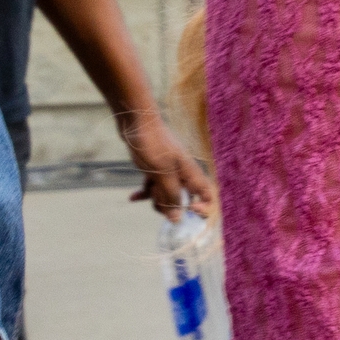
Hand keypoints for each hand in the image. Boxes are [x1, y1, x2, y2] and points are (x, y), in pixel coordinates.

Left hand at [116, 102, 215, 217]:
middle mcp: (182, 174)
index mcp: (190, 173)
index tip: (188, 210)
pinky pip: (153, 187)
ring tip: (145, 193)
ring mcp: (168, 171)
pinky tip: (133, 197)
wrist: (135, 120)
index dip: (202, 208)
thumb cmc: (152, 143)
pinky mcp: (155, 168)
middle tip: (157, 199)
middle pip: (183, 200)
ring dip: (156, 199)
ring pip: (166, 195)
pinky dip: (145, 192)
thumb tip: (177, 219)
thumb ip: (171, 195)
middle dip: (170, 206)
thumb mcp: (162, 172)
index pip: (207, 195)